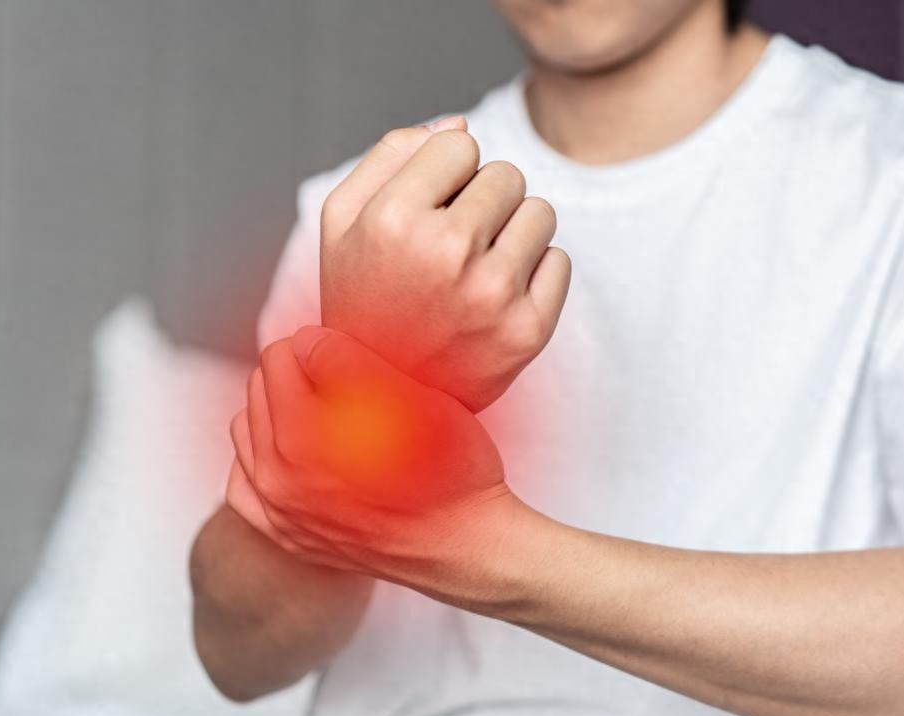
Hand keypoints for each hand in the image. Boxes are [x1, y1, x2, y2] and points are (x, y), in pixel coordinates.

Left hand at [226, 326, 516, 602]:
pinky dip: (260, 459)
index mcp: (303, 438)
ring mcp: (280, 512)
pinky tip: (291, 452)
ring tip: (321, 411)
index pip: (280, 358)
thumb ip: (349, 362)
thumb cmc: (453, 475)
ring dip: (277, 411)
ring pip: (247, 431)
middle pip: (260, 390)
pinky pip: (244, 485)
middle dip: (295, 375)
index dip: (317, 344)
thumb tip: (307, 340)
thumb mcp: (415, 400)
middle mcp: (280, 478)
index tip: (345, 352)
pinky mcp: (288, 535)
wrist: (467, 545)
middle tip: (339, 379)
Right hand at [320, 119, 570, 411]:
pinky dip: (536, 274)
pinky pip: (560, 261)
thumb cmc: (361, 301)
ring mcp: (493, 295)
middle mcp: (447, 253)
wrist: (384, 402)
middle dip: (483, 201)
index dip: (444, 174)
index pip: (461, 144)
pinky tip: (497, 300)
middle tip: (452, 247)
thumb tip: (460, 125)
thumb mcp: (343, 222)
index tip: (426, 211)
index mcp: (393, 219)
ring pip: (541, 213)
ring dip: (514, 233)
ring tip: (476, 270)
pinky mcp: (529, 330)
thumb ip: (392, 155)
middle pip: (506, 175)